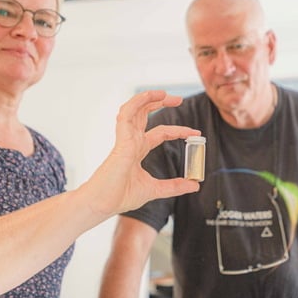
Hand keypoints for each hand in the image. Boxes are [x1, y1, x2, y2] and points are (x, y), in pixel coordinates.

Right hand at [82, 90, 200, 217]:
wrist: (102, 204)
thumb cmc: (119, 196)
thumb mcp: (154, 189)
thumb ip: (174, 186)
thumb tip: (194, 186)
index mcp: (137, 150)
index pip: (160, 133)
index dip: (177, 131)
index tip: (196, 134)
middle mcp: (131, 141)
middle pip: (145, 114)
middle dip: (161, 103)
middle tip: (178, 99)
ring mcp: (125, 139)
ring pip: (134, 109)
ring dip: (148, 98)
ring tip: (165, 93)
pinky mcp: (121, 141)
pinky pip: (126, 114)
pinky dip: (137, 102)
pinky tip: (150, 96)